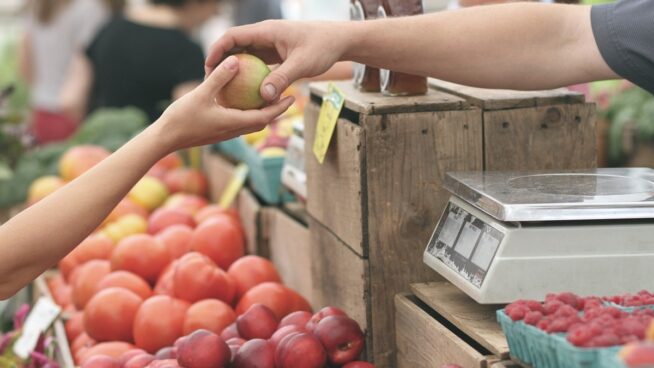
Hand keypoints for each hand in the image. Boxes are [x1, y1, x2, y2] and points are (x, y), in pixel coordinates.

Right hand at [154, 55, 294, 152]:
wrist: (165, 139)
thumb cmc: (182, 118)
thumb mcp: (201, 94)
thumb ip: (219, 78)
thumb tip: (236, 60)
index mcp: (234, 123)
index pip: (265, 117)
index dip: (280, 108)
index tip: (292, 97)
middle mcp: (233, 131)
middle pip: (262, 122)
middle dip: (276, 110)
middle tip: (287, 96)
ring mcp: (225, 133)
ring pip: (251, 123)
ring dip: (263, 113)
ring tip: (269, 98)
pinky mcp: (218, 132)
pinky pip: (239, 122)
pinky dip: (247, 113)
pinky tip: (243, 101)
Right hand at [205, 20, 348, 101]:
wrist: (339, 41)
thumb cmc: (322, 47)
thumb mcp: (302, 64)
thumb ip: (282, 78)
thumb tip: (263, 97)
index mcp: (266, 31)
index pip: (233, 36)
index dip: (217, 50)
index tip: (208, 67)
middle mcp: (265, 36)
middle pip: (234, 46)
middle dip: (220, 61)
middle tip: (210, 82)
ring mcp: (269, 44)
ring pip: (244, 55)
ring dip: (233, 69)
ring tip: (223, 89)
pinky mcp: (275, 53)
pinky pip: (256, 63)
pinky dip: (248, 75)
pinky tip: (245, 93)